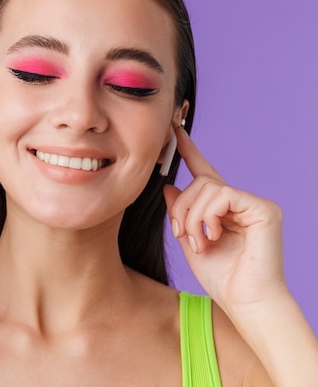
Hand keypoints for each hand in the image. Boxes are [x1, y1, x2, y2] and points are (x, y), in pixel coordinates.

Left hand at [163, 127, 286, 315]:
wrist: (245, 302)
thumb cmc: (221, 278)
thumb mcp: (189, 241)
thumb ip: (180, 214)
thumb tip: (169, 185)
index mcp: (222, 209)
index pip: (204, 173)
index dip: (188, 151)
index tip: (174, 129)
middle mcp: (239, 202)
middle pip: (198, 183)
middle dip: (181, 208)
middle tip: (181, 235)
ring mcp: (253, 204)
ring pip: (207, 188)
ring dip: (192, 217)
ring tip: (198, 242)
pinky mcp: (263, 209)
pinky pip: (223, 195)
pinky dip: (208, 216)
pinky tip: (212, 237)